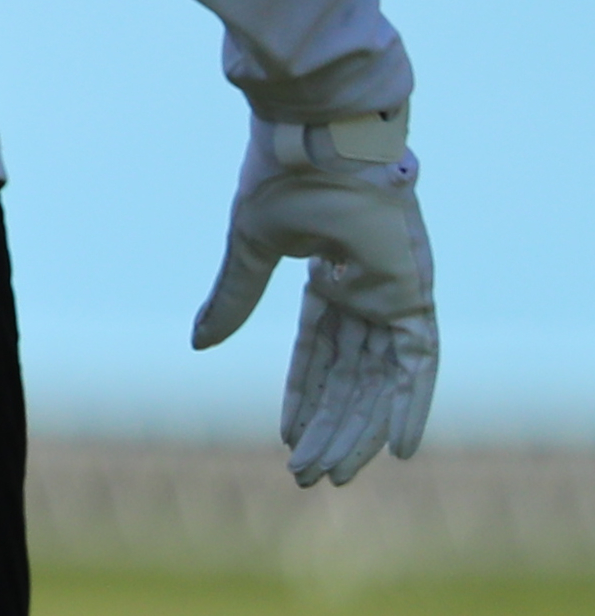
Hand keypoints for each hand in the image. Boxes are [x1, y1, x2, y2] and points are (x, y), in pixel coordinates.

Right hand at [191, 107, 437, 485]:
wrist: (319, 137)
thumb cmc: (283, 178)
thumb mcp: (248, 247)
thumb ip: (231, 297)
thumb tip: (198, 344)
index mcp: (330, 277)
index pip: (319, 352)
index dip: (303, 395)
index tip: (286, 439)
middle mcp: (368, 291)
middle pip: (351, 377)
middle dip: (329, 428)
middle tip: (309, 477)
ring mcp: (395, 294)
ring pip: (380, 381)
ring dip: (359, 429)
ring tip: (335, 475)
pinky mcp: (414, 295)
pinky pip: (417, 365)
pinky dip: (410, 406)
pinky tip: (394, 449)